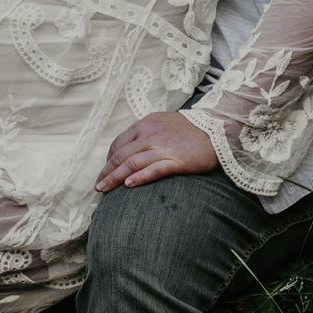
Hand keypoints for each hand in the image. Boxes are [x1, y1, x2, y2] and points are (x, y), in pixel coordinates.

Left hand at [95, 112, 218, 190]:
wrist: (215, 130)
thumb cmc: (189, 129)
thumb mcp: (162, 123)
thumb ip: (145, 133)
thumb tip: (129, 148)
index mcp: (145, 125)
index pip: (118, 143)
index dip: (107, 160)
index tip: (104, 172)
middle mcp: (150, 135)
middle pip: (120, 155)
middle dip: (106, 172)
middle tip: (98, 185)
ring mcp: (163, 147)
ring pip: (131, 164)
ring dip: (115, 178)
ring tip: (104, 189)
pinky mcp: (176, 160)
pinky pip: (154, 169)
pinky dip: (139, 177)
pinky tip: (129, 185)